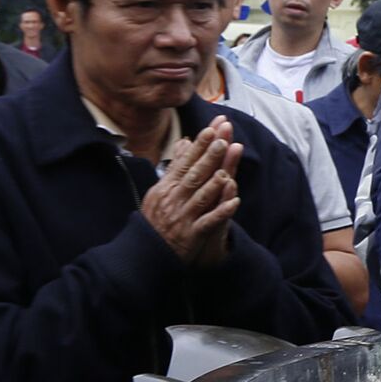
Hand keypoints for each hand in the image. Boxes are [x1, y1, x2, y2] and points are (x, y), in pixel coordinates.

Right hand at [140, 117, 242, 266]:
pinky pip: (208, 222)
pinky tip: (235, 203)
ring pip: (201, 197)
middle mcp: (174, 199)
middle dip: (208, 157)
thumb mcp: (160, 189)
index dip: (199, 145)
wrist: (146, 252)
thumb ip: (176, 166)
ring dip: (214, 183)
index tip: (211, 129)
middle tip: (222, 140)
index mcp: (167, 187)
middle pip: (194, 175)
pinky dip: (221, 212)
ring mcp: (182, 216)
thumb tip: (184, 142)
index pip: (186, 162)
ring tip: (227, 170)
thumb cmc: (156, 218)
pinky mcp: (191, 235)